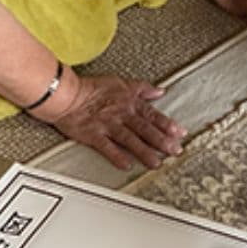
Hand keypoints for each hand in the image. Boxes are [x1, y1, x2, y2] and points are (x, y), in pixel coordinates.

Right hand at [45, 74, 183, 170]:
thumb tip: (160, 90)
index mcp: (129, 103)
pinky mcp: (93, 135)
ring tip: (156, 163)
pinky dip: (117, 156)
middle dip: (162, 141)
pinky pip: (107, 147)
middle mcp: (121, 115)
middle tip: (175, 151)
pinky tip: (127, 165)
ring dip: (144, 152)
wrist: (66, 94)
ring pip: (130, 140)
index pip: (152, 115)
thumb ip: (142, 88)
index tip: (180, 133)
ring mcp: (108, 126)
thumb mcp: (121, 82)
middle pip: (145, 129)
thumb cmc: (91, 88)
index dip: (167, 124)